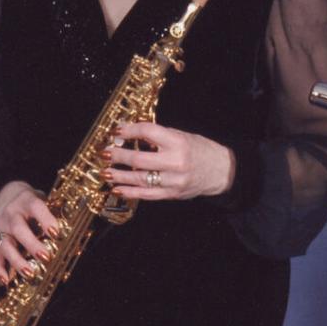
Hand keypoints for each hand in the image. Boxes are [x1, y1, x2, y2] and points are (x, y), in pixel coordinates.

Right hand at [0, 181, 60, 284]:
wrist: (9, 197)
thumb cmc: (34, 204)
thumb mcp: (45, 202)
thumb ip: (56, 215)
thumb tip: (74, 237)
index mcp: (27, 201)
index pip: (36, 207)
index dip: (46, 220)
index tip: (56, 233)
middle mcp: (12, 213)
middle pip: (18, 229)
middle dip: (32, 244)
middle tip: (46, 257)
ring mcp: (1, 227)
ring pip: (5, 244)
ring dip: (17, 260)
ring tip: (29, 273)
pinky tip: (6, 280)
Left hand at [104, 122, 234, 200]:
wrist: (221, 171)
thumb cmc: (200, 150)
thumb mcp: (182, 136)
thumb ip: (158, 136)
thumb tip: (130, 134)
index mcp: (178, 142)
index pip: (148, 132)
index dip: (129, 131)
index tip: (116, 130)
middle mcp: (175, 162)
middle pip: (139, 158)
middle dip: (119, 155)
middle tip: (105, 152)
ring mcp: (173, 180)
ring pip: (140, 179)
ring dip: (119, 175)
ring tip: (106, 172)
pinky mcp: (172, 194)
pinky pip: (147, 194)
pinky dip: (130, 192)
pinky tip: (117, 189)